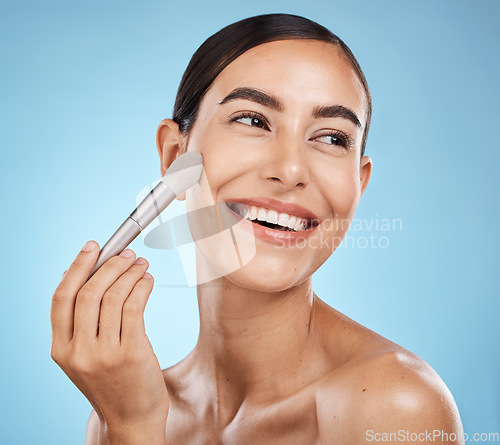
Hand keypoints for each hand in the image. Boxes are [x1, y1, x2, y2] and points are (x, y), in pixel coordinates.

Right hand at [50, 241, 168, 432]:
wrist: (132, 419)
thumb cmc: (112, 382)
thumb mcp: (85, 356)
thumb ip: (82, 323)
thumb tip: (86, 274)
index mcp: (60, 349)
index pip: (61, 298)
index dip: (77, 267)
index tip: (93, 247)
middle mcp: (77, 351)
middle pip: (87, 292)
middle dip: (109, 266)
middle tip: (126, 253)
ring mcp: (103, 354)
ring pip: (113, 296)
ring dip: (129, 273)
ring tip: (141, 265)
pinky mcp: (130, 353)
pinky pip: (134, 307)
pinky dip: (142, 287)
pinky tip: (148, 281)